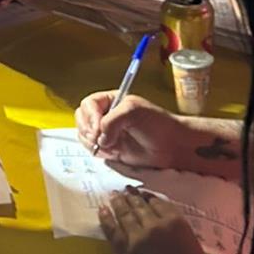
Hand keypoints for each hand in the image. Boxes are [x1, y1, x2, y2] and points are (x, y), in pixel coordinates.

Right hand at [76, 93, 192, 168]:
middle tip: (99, 139)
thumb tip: (100, 138)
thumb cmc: (157, 124)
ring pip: (84, 136)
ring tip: (111, 146)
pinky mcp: (109, 149)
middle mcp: (105, 115)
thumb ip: (111, 120)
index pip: (88, 105)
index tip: (98, 128)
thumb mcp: (133, 111)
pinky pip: (93, 150)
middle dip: (88, 131)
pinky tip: (114, 152)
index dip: (90, 117)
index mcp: (110, 101)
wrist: (171, 146)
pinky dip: (99, 152)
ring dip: (93, 143)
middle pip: (81, 120)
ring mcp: (106, 133)